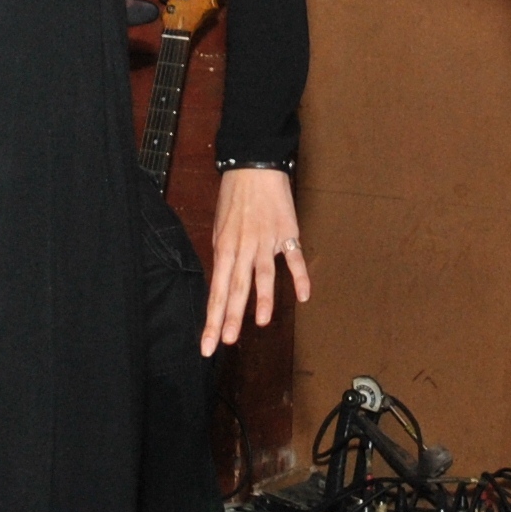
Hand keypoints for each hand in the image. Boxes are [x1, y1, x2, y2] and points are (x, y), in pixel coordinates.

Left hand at [204, 166, 310, 354]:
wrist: (254, 166)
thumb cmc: (234, 197)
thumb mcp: (219, 227)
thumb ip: (225, 256)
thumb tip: (225, 281)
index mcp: (223, 247)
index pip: (215, 290)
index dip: (211, 318)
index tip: (207, 344)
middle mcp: (242, 247)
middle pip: (235, 287)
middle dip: (230, 316)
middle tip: (226, 341)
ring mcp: (266, 240)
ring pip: (263, 274)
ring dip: (262, 299)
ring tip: (261, 323)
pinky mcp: (287, 232)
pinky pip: (294, 258)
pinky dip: (300, 276)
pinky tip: (303, 296)